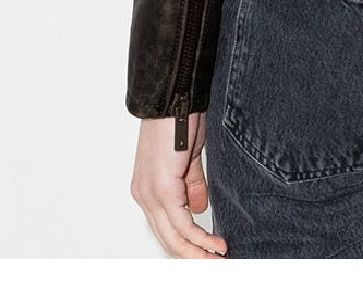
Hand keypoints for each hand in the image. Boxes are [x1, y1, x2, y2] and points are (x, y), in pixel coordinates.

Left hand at [130, 110, 227, 257]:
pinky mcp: (162, 188)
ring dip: (197, 252)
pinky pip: (181, 223)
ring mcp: (150, 193)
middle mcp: (144, 195)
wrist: (174, 98)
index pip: (165, 227)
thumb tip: (199, 209)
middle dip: (192, 256)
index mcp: (149, 188)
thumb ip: (191, 185)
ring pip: (172, 236)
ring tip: (218, 259)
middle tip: (214, 264)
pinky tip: (213, 244)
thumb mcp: (188, 159)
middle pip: (167, 238)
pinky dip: (199, 237)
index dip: (186, 244)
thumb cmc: (179, 119)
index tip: (207, 253)